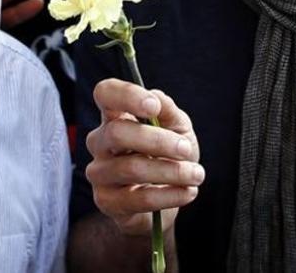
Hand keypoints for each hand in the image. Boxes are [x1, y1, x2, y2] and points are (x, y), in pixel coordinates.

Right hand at [83, 80, 203, 235]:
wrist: (166, 200)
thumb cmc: (169, 156)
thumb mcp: (177, 128)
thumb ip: (168, 111)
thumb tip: (157, 99)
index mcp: (115, 116)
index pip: (105, 93)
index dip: (126, 96)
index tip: (153, 107)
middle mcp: (100, 142)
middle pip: (117, 133)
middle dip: (158, 141)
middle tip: (187, 150)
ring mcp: (99, 172)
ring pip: (130, 168)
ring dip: (171, 171)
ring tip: (196, 175)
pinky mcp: (106, 201)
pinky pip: (138, 198)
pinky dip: (169, 195)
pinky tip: (187, 192)